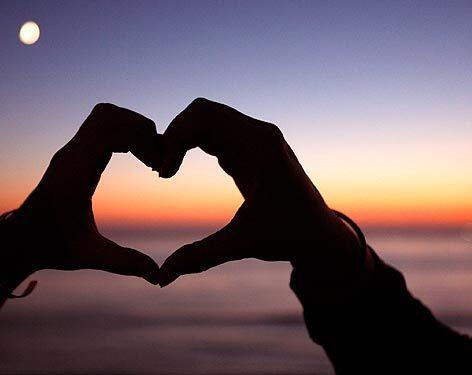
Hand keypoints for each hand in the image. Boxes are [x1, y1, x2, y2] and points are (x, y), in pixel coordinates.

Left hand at [0, 103, 160, 285]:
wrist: (20, 240)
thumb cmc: (51, 246)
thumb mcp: (89, 255)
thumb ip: (124, 263)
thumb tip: (157, 275)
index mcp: (75, 173)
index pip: (109, 130)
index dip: (140, 138)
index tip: (156, 165)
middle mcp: (71, 155)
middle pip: (108, 114)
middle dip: (138, 127)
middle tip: (157, 156)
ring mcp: (70, 152)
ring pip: (103, 116)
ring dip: (129, 127)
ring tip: (148, 154)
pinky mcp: (73, 154)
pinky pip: (99, 127)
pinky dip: (120, 132)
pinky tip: (134, 156)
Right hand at [157, 98, 360, 286]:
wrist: (320, 234)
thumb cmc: (290, 236)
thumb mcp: (242, 244)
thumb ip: (200, 256)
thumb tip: (161, 278)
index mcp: (260, 144)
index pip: (204, 115)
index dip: (175, 137)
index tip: (164, 173)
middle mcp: (257, 134)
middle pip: (201, 112)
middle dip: (173, 135)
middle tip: (159, 170)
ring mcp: (253, 139)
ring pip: (204, 120)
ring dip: (179, 139)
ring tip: (164, 171)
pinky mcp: (247, 150)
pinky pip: (211, 134)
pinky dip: (189, 145)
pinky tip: (175, 168)